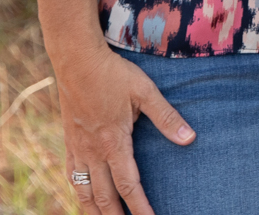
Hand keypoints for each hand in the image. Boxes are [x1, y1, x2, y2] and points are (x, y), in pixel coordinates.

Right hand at [50, 39, 194, 214]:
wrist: (76, 59)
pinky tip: (83, 196)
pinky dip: (79, 192)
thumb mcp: (145, 91)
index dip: (140, 207)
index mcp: (113, 142)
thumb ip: (167, 117)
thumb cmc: (113, 74)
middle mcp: (93, 151)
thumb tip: (190, 138)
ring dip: (94, 211)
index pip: (128, 185)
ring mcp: (78, 147)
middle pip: (103, 196)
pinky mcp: (69, 140)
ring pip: (83, 191)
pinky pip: (72, 175)